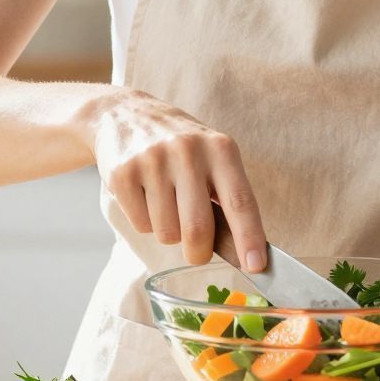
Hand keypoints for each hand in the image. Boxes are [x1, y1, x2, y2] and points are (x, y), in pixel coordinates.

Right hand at [90, 90, 265, 268]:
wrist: (124, 114)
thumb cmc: (180, 147)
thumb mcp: (212, 156)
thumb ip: (227, 196)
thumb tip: (245, 252)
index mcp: (220, 149)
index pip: (240, 201)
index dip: (249, 237)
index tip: (256, 266)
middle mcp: (188, 152)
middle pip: (197, 229)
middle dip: (198, 253)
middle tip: (196, 252)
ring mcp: (152, 161)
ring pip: (167, 232)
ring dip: (168, 232)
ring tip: (165, 202)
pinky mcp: (123, 174)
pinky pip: (140, 225)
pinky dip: (145, 222)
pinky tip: (144, 195)